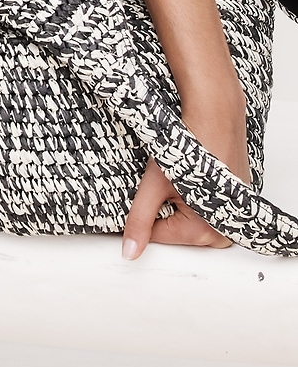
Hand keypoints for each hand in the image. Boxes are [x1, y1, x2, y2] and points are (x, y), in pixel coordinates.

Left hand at [121, 97, 250, 259]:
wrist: (215, 115)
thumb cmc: (190, 146)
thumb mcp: (154, 186)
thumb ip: (140, 220)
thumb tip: (130, 251)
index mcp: (205, 231)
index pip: (158, 237)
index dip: (141, 217)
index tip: (140, 197)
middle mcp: (225, 228)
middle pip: (178, 232)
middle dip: (165, 210)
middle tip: (166, 183)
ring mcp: (233, 213)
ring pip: (191, 220)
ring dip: (180, 203)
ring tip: (180, 178)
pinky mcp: (237, 198)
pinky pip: (208, 208)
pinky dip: (195, 196)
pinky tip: (192, 177)